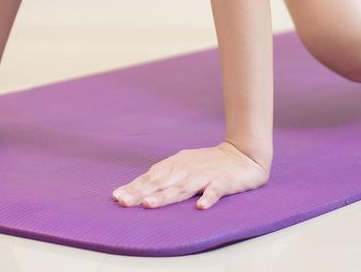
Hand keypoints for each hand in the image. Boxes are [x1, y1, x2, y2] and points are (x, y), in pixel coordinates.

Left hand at [111, 141, 269, 210]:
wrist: (243, 154)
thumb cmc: (208, 164)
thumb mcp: (183, 166)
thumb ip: (164, 177)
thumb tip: (137, 190)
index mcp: (176, 165)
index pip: (151, 177)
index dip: (134, 187)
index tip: (116, 197)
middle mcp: (187, 169)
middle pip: (161, 183)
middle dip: (141, 193)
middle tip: (123, 201)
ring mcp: (205, 175)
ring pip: (183, 187)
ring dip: (166, 196)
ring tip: (149, 205)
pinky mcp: (224, 181)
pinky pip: (216, 190)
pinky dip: (208, 197)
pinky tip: (201, 206)